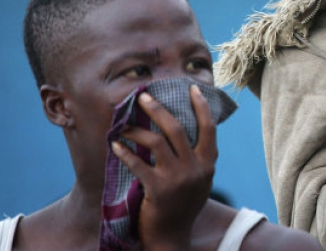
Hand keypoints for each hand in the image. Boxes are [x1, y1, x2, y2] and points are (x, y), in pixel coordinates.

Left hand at [111, 85, 216, 249]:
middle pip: (177, 128)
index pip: (209, 128)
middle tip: (143, 96)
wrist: (172, 238)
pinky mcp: (158, 190)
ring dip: (137, 130)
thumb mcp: (200, 181)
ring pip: (156, 142)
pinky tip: (116, 146)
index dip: (202, 106)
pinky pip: (138, 164)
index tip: (192, 88)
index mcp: (208, 164)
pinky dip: (125, 153)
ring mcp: (178, 179)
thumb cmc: (184, 206)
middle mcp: (196, 168)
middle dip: (158, 108)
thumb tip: (186, 130)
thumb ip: (197, 159)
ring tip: (124, 125)